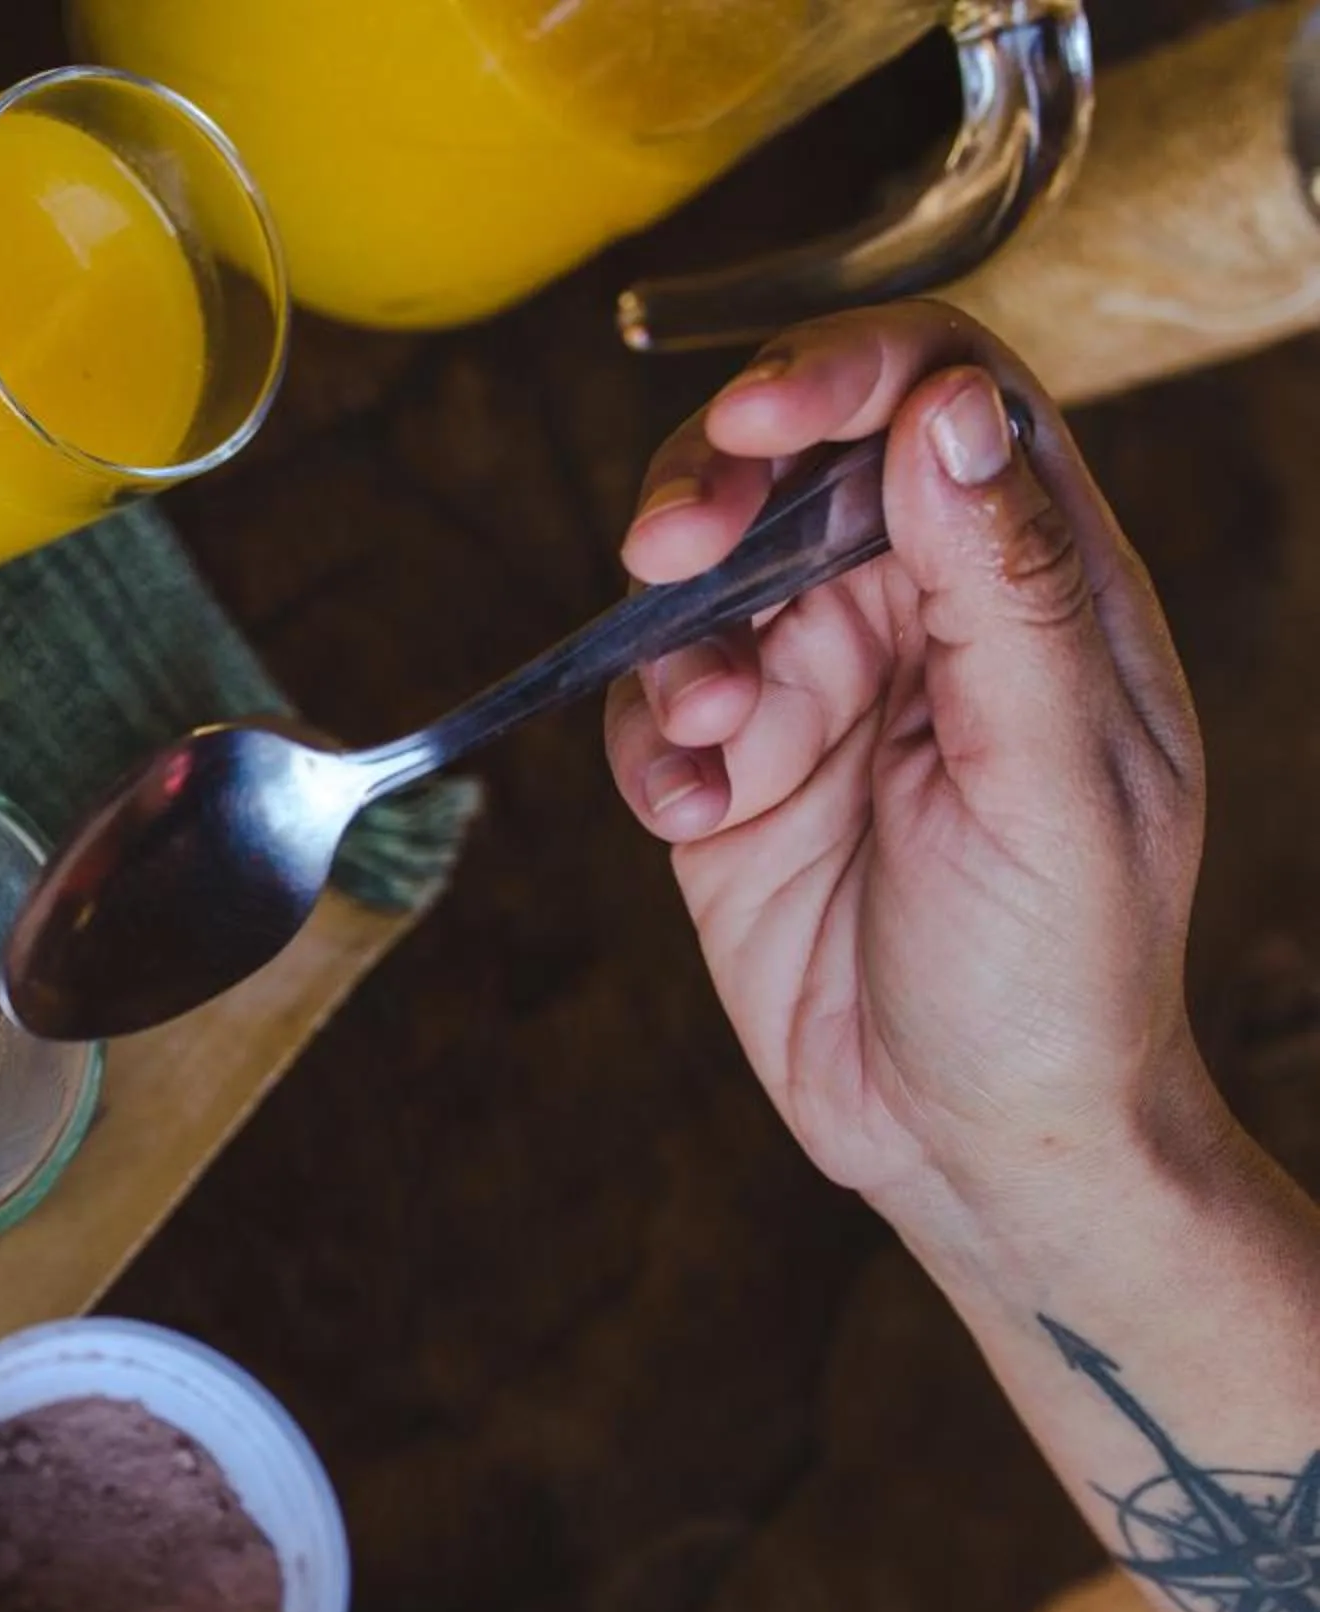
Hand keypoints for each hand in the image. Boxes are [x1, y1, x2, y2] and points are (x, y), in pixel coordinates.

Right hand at [604, 303, 1219, 1232]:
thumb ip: (1006, 592)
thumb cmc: (1062, 977)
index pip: (948, 400)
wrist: (973, 1142)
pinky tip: (689, 812)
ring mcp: (817, 696)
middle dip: (716, 486)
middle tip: (669, 546)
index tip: (762, 417)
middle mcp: (922, 617)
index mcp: (1037, 589)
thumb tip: (949, 411)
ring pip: (703, 580)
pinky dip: (646, 751)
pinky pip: (649, 712)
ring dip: (674, 634)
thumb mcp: (1053, 784)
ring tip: (706, 731)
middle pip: (796, 463)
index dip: (849, 372)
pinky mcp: (730, 780)